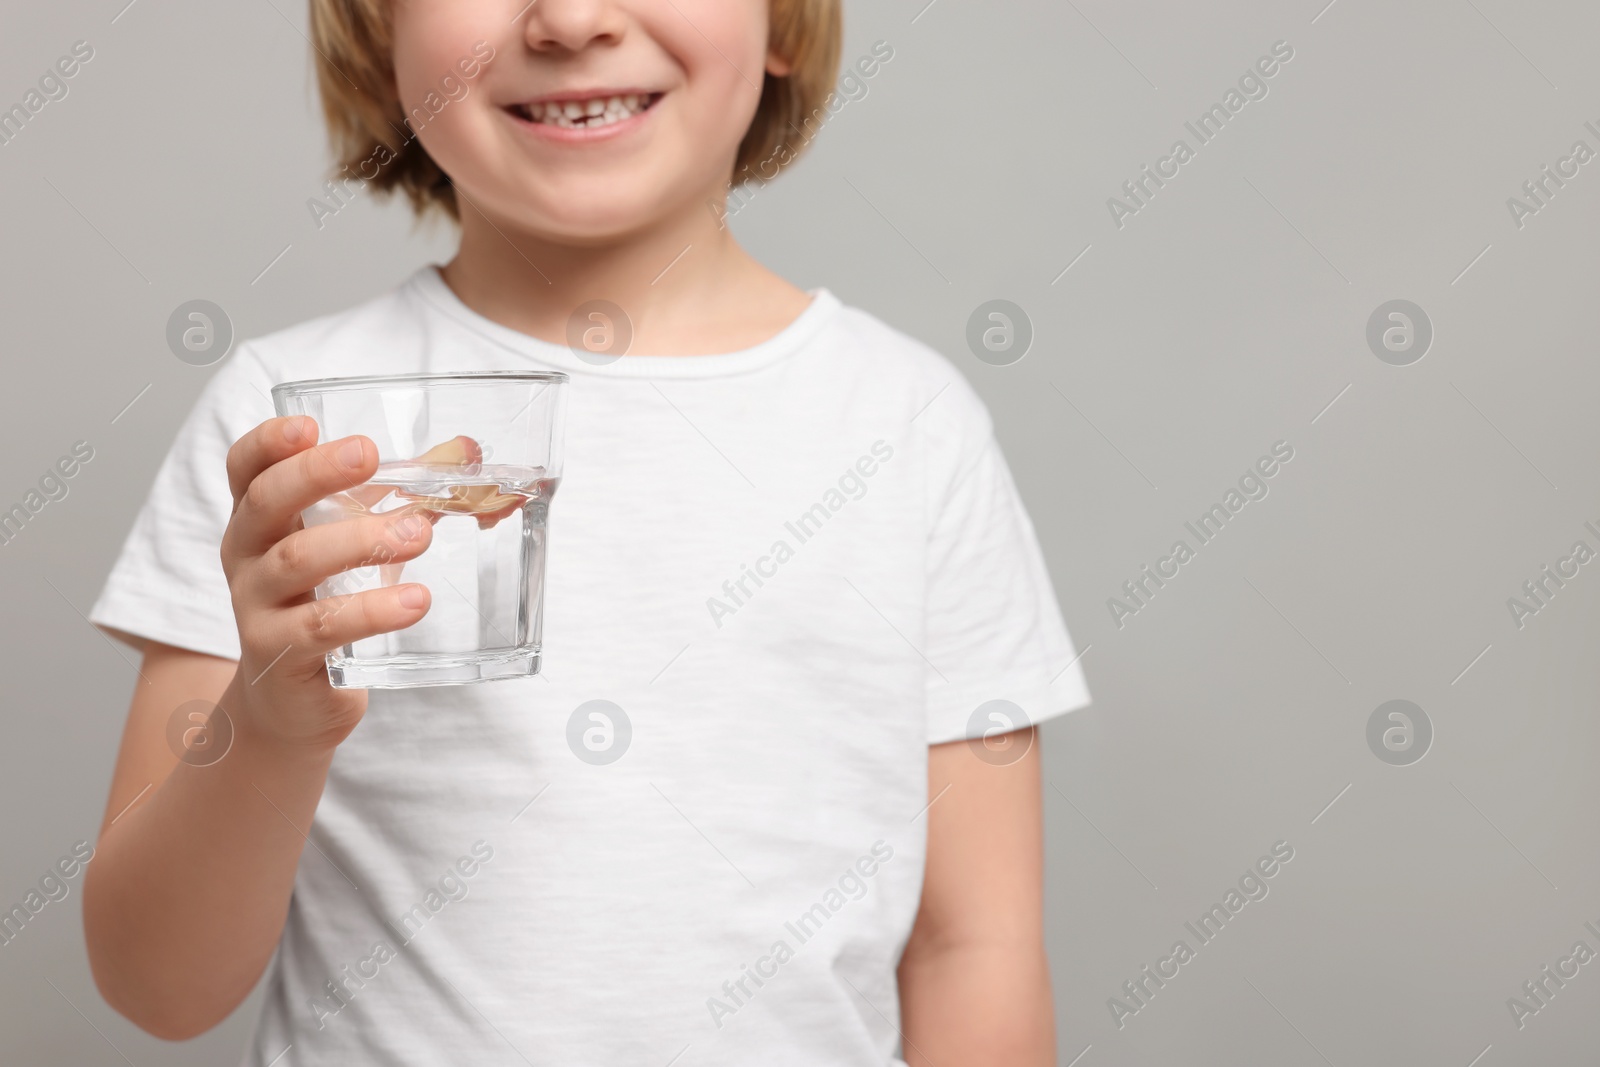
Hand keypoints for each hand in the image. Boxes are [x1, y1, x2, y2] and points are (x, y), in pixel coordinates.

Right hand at [219, 416, 433, 750]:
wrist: (290, 703)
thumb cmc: (326, 603)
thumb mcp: (356, 542)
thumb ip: (405, 493)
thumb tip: (468, 449)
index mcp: (260, 520)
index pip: (244, 469)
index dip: (267, 442)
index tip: (306, 424)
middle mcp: (246, 558)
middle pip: (265, 503)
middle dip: (314, 473)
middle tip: (367, 455)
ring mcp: (257, 608)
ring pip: (296, 562)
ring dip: (359, 541)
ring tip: (419, 533)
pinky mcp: (282, 656)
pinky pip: (322, 627)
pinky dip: (372, 611)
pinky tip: (415, 600)